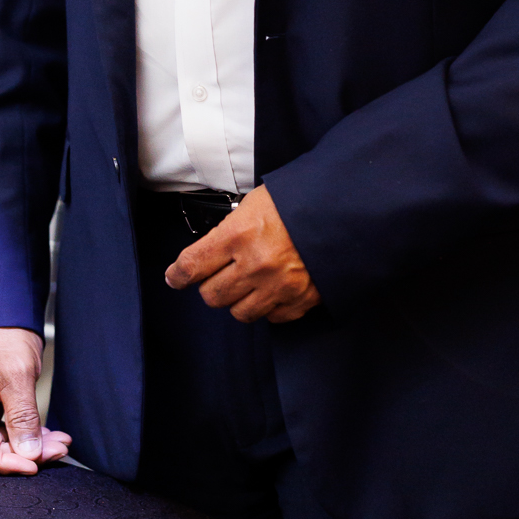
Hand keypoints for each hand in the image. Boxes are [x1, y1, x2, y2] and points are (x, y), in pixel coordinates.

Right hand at [0, 327, 71, 473]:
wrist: (2, 305)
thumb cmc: (1, 332)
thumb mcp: (16, 374)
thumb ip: (22, 416)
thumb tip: (29, 454)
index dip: (3, 464)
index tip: (32, 466)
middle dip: (26, 453)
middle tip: (58, 450)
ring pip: (2, 439)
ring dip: (32, 444)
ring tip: (60, 442)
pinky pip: (7, 426)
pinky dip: (29, 431)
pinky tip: (51, 435)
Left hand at [164, 184, 319, 323]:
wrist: (343, 210)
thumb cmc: (297, 201)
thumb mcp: (254, 203)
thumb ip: (229, 230)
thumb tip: (209, 252)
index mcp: (239, 234)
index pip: (192, 265)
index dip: (177, 275)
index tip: (174, 277)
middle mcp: (256, 265)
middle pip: (211, 295)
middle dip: (211, 285)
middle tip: (220, 274)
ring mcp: (279, 287)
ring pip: (239, 312)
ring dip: (238, 299)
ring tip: (248, 282)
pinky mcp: (300, 301)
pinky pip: (271, 318)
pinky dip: (268, 306)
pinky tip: (273, 288)